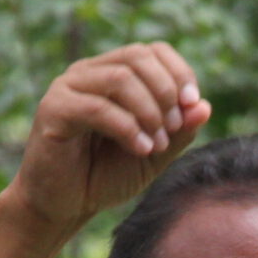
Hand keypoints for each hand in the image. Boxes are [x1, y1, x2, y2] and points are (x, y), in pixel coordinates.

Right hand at [4, 43, 212, 234]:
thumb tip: (204, 107)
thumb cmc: (104, 177)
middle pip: (138, 57)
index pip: (153, 51)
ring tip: (156, 145)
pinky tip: (140, 149)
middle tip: (174, 128)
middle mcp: (90, 72)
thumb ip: (179, 133)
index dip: (179, 72)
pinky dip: (127, 128)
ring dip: (149, 111)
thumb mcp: (153, 155)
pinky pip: (98, 107)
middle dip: (165, 92)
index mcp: (114, 74)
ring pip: (120, 78)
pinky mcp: (53, 109)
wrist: (63, 206)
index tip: (192, 104)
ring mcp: (68, 87)